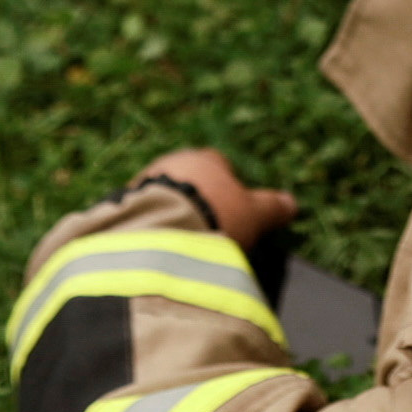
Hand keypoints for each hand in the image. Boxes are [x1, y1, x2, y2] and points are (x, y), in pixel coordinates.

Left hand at [131, 147, 296, 246]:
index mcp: (205, 159)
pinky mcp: (119, 209)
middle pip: (188, 182)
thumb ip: (272, 208)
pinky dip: (151, 231)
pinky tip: (160, 252)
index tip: (233, 212)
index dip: (228, 188)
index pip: (219, 165)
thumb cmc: (215, 217)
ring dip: (171, 217)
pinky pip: (140, 217)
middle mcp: (170, 164)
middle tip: (209, 233)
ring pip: (162, 198)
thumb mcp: (254, 215)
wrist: (158, 233)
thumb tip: (291, 204)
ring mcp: (142, 184)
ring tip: (183, 247)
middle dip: (197, 203)